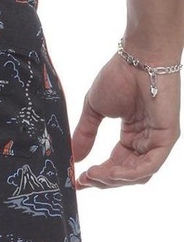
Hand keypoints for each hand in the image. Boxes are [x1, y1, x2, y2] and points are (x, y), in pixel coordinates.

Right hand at [72, 54, 180, 187]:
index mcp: (131, 136)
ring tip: (93, 175)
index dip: (97, 176)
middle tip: (83, 180)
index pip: (116, 165)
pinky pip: (149, 166)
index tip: (77, 181)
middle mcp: (145, 142)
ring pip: (138, 175)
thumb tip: (74, 158)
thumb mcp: (94, 110)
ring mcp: (157, 141)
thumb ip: (85, 134)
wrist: (138, 60)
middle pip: (126, 175)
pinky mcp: (166, 138)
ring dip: (113, 180)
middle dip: (103, 181)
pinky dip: (129, 174)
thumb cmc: (119, 76)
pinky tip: (109, 172)